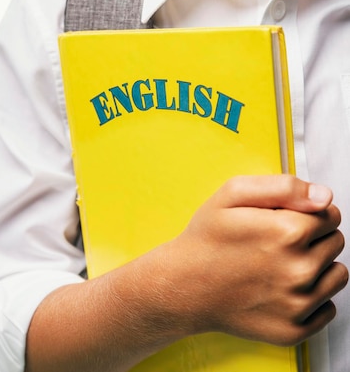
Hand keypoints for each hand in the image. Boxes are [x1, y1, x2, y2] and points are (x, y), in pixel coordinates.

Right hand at [164, 175, 347, 345]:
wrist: (182, 286)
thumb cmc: (206, 240)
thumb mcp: (232, 194)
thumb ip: (283, 186)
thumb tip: (324, 197)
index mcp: (288, 232)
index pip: (331, 215)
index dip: (306, 214)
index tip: (281, 220)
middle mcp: (299, 270)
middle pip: (336, 243)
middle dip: (312, 239)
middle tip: (275, 243)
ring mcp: (298, 304)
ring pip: (337, 276)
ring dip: (316, 268)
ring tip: (278, 266)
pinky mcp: (294, 330)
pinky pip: (327, 310)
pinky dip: (310, 300)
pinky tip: (280, 290)